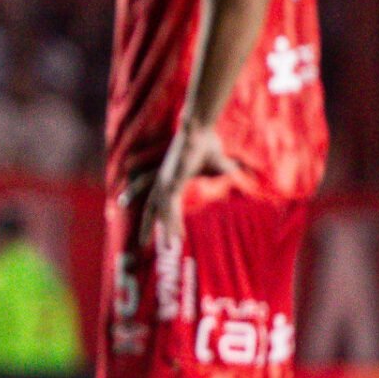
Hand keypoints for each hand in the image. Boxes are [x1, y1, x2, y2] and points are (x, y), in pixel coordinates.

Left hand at [138, 123, 238, 250]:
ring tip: (169, 248)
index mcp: (171, 178)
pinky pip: (170, 208)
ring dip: (166, 230)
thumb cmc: (208, 144)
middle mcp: (164, 181)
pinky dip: (172, 223)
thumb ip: (224, 171)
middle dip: (146, 225)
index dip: (164, 216)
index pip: (161, 201)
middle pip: (151, 208)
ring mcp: (166, 183)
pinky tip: (175, 236)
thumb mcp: (218, 164)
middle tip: (141, 242)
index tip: (170, 229)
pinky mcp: (172, 183)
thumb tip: (237, 172)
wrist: (200, 130)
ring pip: (163, 213)